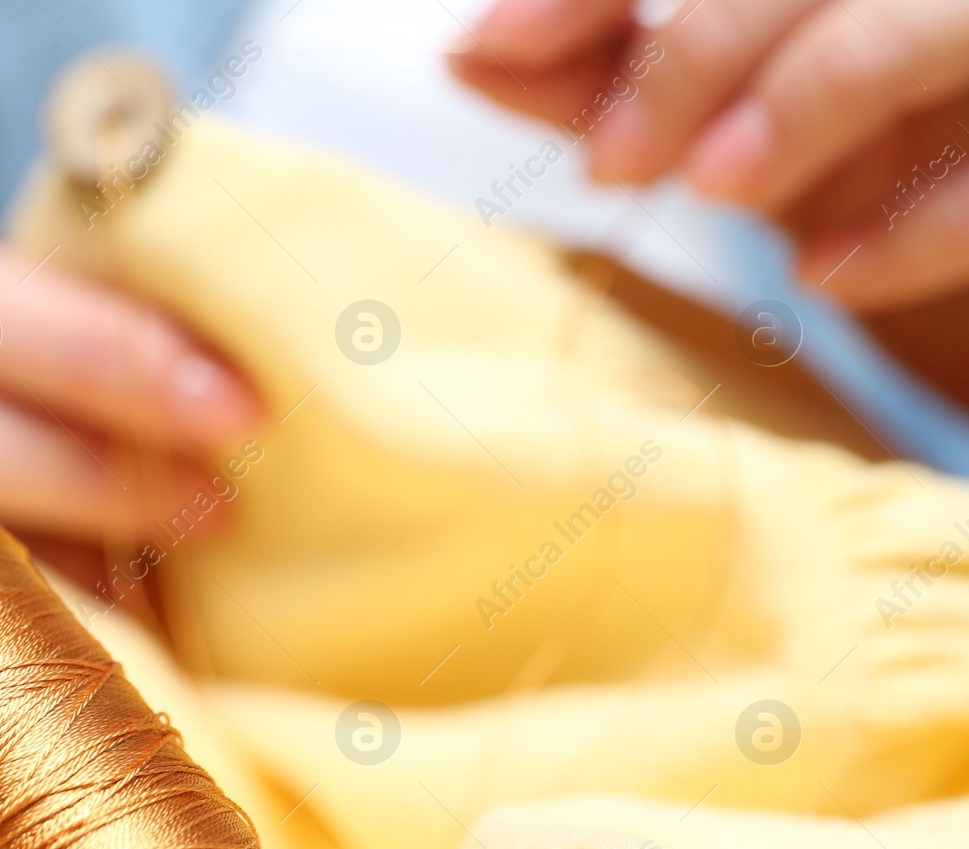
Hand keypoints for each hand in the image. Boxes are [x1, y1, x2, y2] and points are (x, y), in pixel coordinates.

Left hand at [452, 0, 968, 309]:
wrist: (961, 199)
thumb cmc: (841, 135)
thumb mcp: (720, 101)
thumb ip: (607, 73)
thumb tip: (469, 56)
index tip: (486, 46)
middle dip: (689, 61)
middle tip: (615, 165)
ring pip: (903, 34)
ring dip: (797, 110)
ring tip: (719, 192)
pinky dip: (909, 233)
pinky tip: (823, 276)